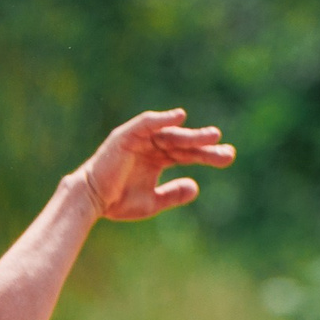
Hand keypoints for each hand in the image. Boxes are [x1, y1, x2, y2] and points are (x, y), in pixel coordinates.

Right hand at [71, 110, 236, 222]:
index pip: (188, 154)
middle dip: (204, 146)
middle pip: (183, 143)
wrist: (91, 201)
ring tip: (212, 136)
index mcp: (158, 159)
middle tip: (226, 150)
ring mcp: (140, 139)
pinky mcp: (127, 135)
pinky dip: (162, 119)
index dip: (207, 155)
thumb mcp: (152, 202)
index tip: (228, 156)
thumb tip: (196, 188)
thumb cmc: (118, 202)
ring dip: (190, 134)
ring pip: (170, 134)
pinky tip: (179, 117)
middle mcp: (151, 146)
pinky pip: (147, 123)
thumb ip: (172, 194)